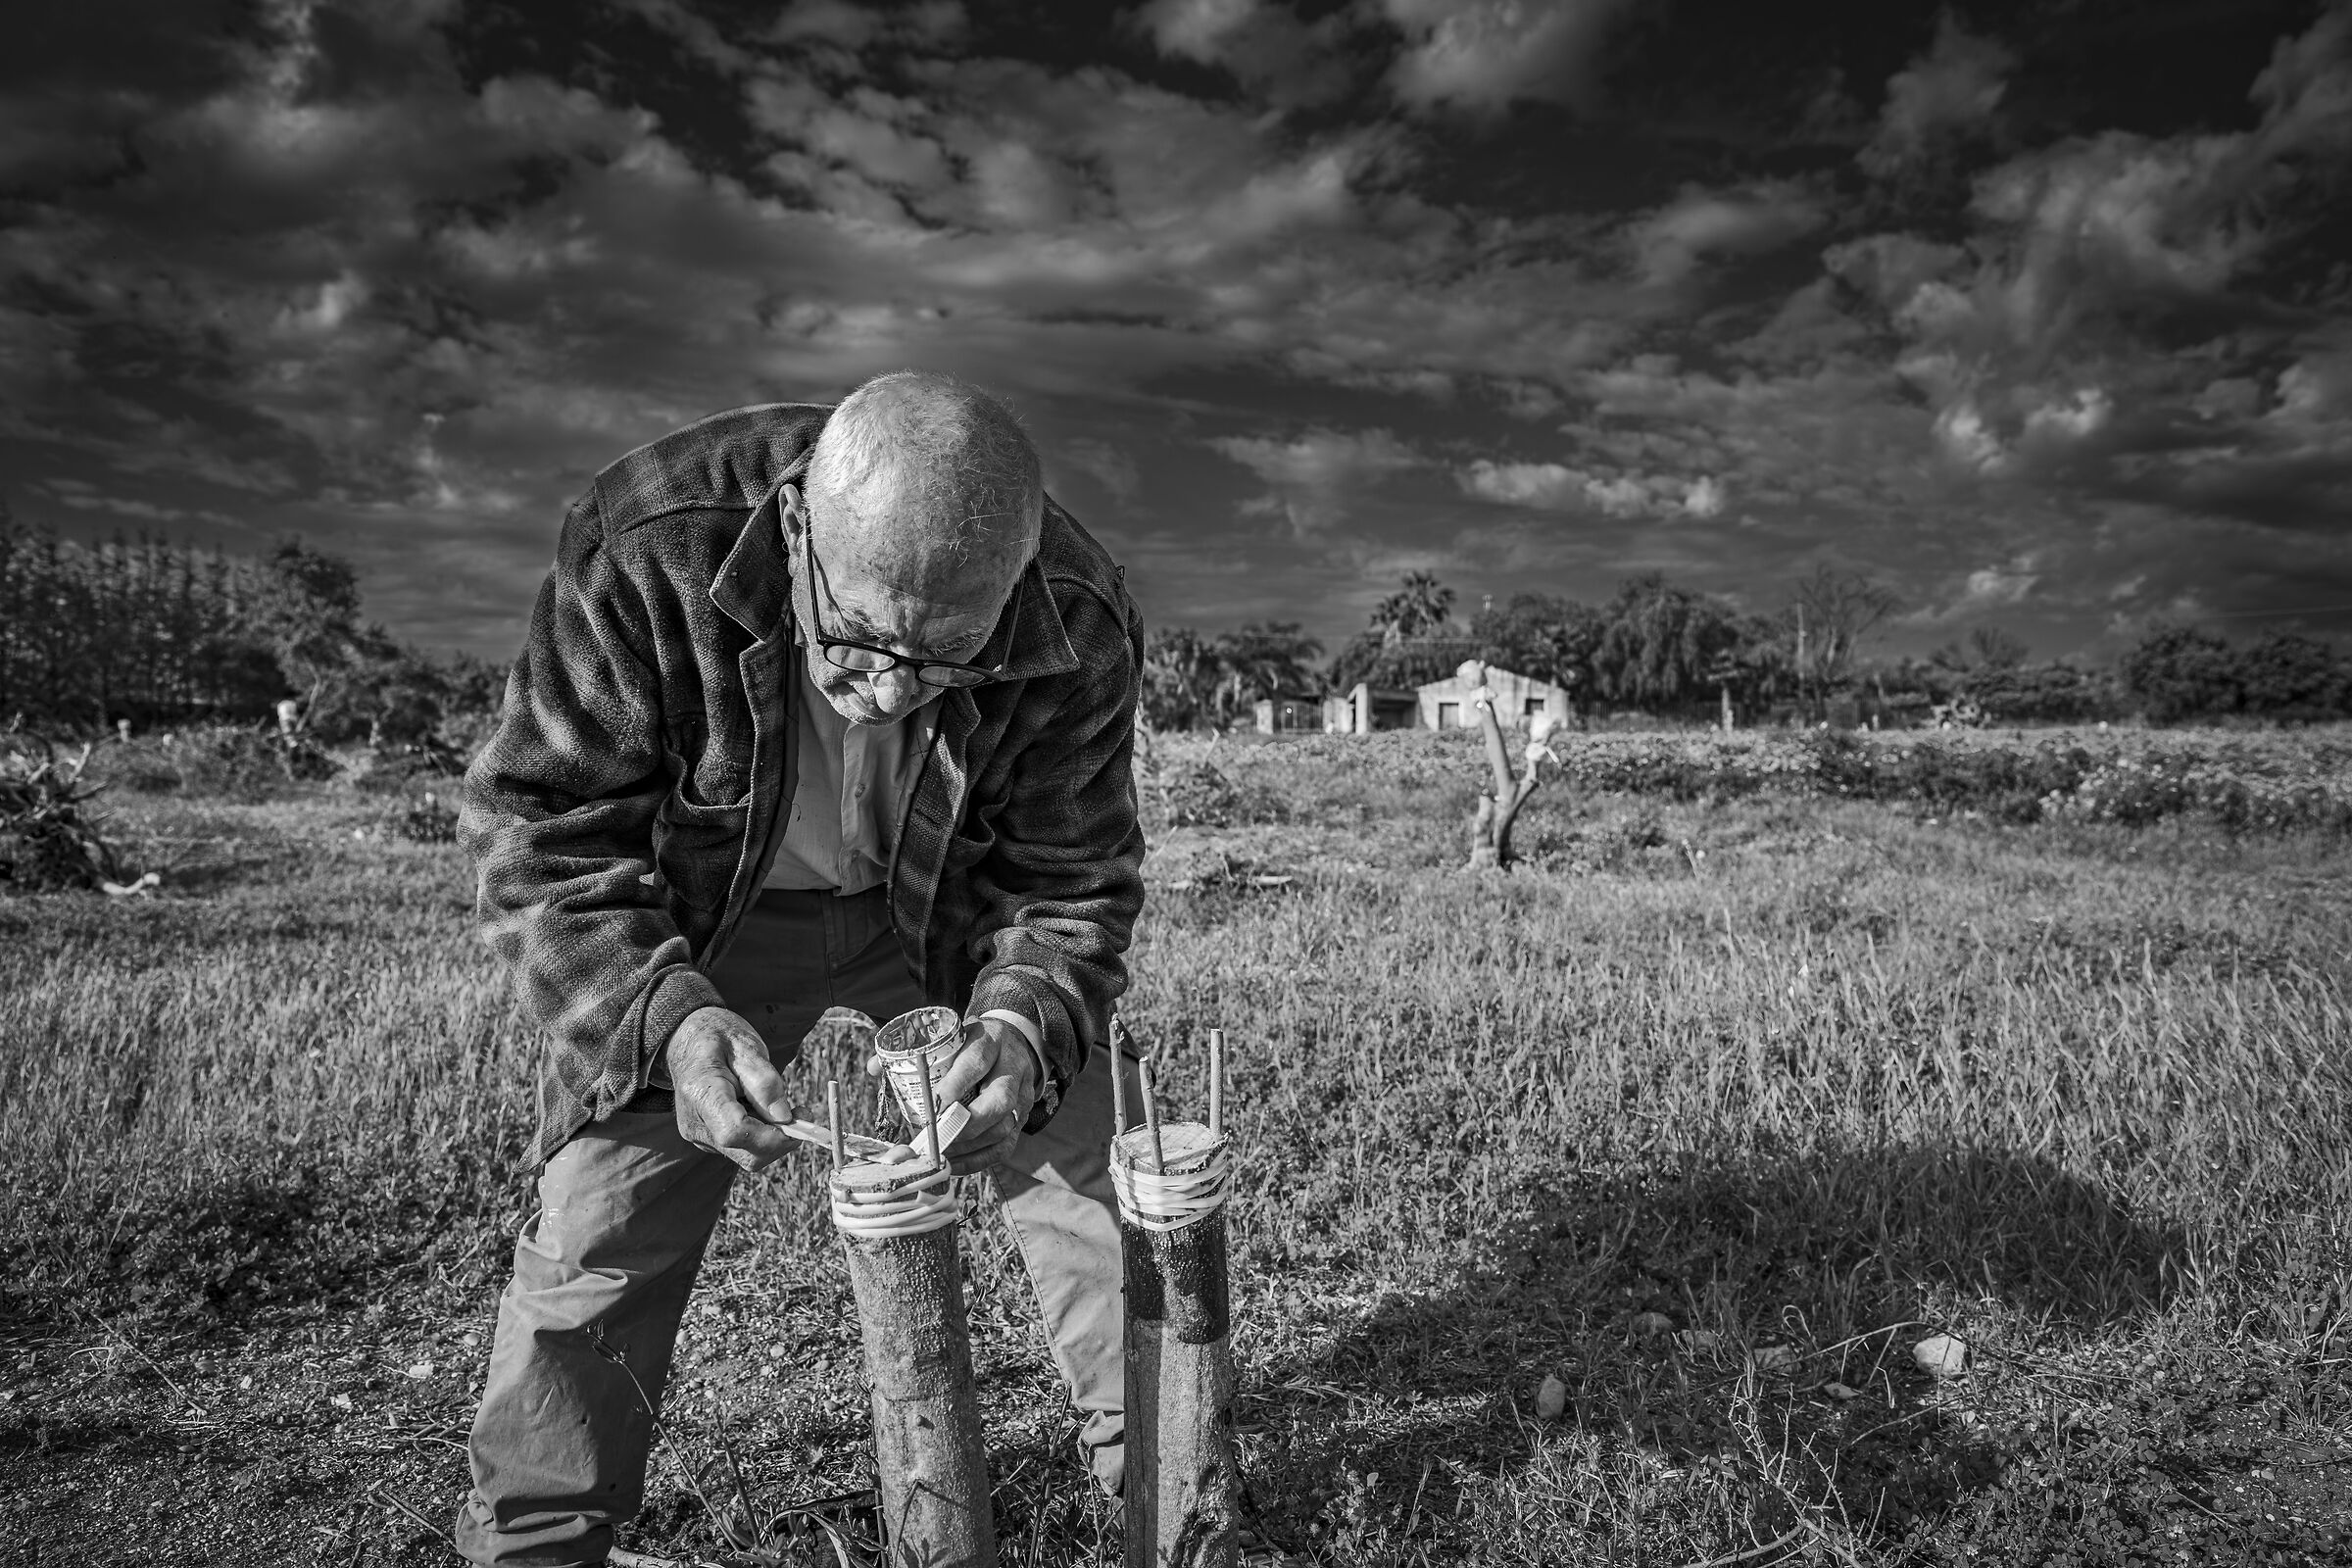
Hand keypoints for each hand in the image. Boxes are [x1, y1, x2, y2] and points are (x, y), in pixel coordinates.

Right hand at [667, 1006, 797, 1170]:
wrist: (689, 1041)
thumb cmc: (719, 1038)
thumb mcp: (747, 1046)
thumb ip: (765, 1081)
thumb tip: (785, 1118)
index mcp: (700, 1092)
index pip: (736, 1132)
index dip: (773, 1135)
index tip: (799, 1116)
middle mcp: (695, 1122)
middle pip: (745, 1154)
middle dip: (780, 1140)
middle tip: (801, 1111)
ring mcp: (700, 1135)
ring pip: (747, 1156)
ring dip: (774, 1137)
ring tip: (778, 1103)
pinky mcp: (708, 1140)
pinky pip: (743, 1149)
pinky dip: (763, 1135)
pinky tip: (762, 1109)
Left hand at [865, 1015, 1037, 1173]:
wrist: (1015, 1042)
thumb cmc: (972, 1042)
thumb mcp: (951, 1035)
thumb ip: (913, 1050)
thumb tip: (874, 1068)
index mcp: (991, 1039)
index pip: (977, 1060)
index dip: (956, 1083)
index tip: (932, 1102)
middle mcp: (1011, 1068)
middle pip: (1000, 1098)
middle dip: (966, 1122)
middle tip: (937, 1135)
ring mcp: (1022, 1094)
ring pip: (1004, 1125)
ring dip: (970, 1145)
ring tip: (941, 1153)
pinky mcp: (1022, 1117)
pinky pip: (1005, 1146)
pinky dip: (979, 1160)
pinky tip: (954, 1164)